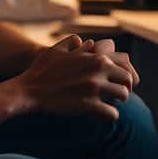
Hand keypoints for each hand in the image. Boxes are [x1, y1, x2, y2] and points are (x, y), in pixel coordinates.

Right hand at [19, 39, 133, 119]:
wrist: (29, 90)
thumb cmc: (41, 70)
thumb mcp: (56, 50)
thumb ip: (73, 43)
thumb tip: (87, 42)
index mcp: (96, 57)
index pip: (124, 65)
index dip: (121, 76)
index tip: (115, 83)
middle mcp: (99, 71)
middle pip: (128, 81)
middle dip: (124, 89)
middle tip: (115, 97)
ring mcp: (95, 88)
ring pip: (124, 96)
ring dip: (118, 102)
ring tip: (107, 105)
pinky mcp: (89, 105)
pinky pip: (113, 114)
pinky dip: (109, 116)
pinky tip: (101, 115)